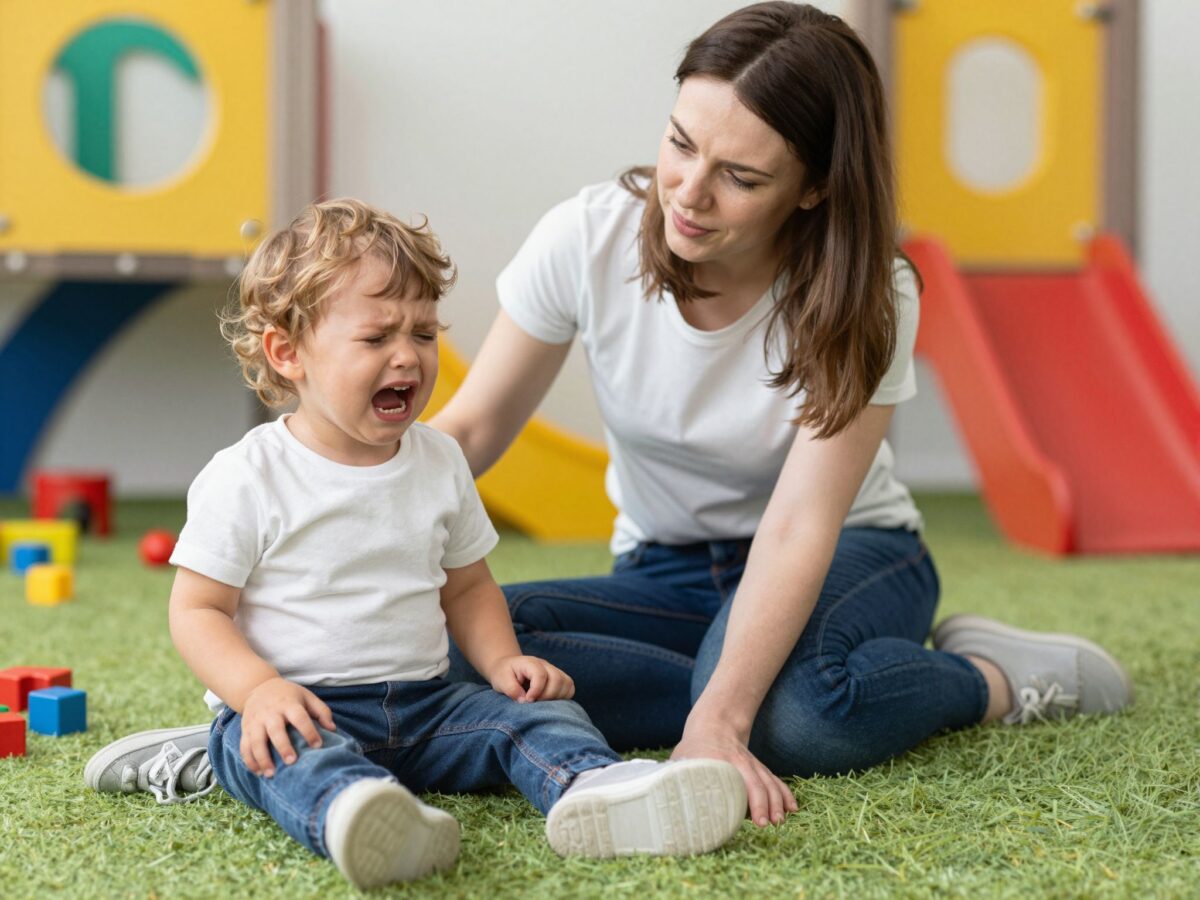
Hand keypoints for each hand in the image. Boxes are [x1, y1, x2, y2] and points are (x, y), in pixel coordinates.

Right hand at [239, 677, 335, 776]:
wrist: (258, 687)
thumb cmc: (288, 695)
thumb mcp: (307, 696)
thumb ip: (321, 711)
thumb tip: (332, 729)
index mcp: (288, 704)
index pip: (300, 717)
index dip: (309, 731)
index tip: (317, 745)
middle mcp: (271, 713)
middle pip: (275, 730)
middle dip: (283, 746)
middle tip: (291, 762)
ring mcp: (256, 722)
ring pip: (256, 741)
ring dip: (262, 758)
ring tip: (271, 774)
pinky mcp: (245, 730)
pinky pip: (244, 746)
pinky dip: (249, 761)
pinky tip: (258, 772)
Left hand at [487, 655, 574, 702]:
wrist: (508, 667)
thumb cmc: (504, 674)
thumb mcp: (501, 680)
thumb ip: (511, 689)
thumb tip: (525, 701)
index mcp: (531, 662)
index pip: (541, 675)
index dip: (536, 691)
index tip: (527, 700)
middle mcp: (546, 665)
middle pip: (557, 679)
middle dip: (547, 696)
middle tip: (534, 703)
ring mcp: (554, 671)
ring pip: (567, 683)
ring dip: (556, 698)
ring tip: (542, 703)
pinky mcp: (559, 679)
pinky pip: (569, 688)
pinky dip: (563, 697)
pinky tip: (550, 702)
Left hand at [671, 713, 796, 827]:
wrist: (714, 723)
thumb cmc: (693, 747)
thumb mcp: (681, 758)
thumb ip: (674, 776)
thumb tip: (660, 800)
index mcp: (721, 760)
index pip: (736, 780)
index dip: (746, 800)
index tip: (753, 818)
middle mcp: (741, 762)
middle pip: (758, 783)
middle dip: (765, 804)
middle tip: (768, 824)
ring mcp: (752, 764)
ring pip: (769, 782)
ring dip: (777, 802)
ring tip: (780, 822)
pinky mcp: (759, 768)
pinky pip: (775, 780)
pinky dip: (785, 794)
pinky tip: (793, 808)